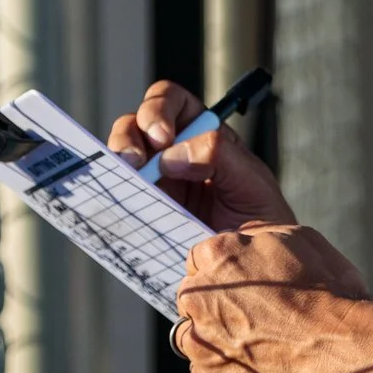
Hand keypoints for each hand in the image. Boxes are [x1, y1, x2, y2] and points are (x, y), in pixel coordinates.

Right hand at [108, 80, 293, 231]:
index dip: (161, 109)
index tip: (163, 137)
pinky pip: (118, 195)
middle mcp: (174, 153)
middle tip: (136, 161)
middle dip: (130, 135)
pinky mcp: (143, 212)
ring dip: (117, 160)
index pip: (173, 102)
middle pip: (136, 123)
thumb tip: (170, 156)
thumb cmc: (261, 220)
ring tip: (129, 179)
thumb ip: (220, 155)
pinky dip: (111, 192)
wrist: (258, 269)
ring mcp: (155, 183)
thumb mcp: (252, 181)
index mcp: (203, 135)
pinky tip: (117, 200)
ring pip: (121, 156)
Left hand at [174, 223, 372, 372]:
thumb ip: (259, 237)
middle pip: (194, 296)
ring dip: (216, 336)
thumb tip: (245, 238)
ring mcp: (200, 341)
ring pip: (194, 334)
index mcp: (217, 255)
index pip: (201, 257)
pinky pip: (208, 370)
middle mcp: (198, 296)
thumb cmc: (326, 292)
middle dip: (215, 302)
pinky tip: (258, 364)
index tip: (245, 283)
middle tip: (253, 313)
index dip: (225, 270)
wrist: (340, 351)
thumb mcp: (299, 238)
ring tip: (256, 342)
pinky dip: (227, 368)